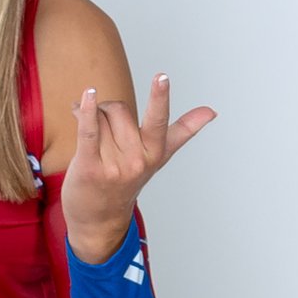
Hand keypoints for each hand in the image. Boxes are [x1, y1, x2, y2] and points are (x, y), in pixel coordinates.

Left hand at [59, 74, 214, 263]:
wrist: (99, 219)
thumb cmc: (127, 181)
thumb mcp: (157, 158)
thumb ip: (182, 132)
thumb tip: (211, 112)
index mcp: (154, 153)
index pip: (158, 120)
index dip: (159, 97)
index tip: (162, 77)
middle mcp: (136, 160)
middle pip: (119, 109)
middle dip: (107, 111)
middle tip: (104, 131)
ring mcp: (113, 166)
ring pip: (100, 117)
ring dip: (90, 117)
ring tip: (90, 136)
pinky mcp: (89, 167)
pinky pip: (89, 131)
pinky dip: (85, 112)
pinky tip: (86, 97)